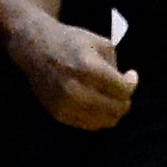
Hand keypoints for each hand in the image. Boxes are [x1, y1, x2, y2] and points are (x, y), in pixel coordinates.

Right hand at [4, 11, 136, 129]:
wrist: (34, 48)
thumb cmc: (70, 41)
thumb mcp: (99, 42)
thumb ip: (117, 65)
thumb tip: (128, 86)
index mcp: (88, 68)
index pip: (124, 90)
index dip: (131, 82)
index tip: (130, 75)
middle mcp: (76, 89)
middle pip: (117, 109)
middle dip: (124, 99)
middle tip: (120, 89)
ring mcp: (66, 104)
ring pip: (105, 121)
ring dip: (112, 110)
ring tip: (109, 97)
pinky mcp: (59, 114)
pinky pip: (89, 125)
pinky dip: (97, 116)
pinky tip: (95, 102)